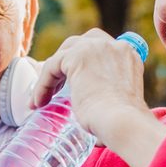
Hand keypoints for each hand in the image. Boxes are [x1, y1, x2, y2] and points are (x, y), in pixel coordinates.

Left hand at [37, 30, 165, 166]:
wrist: (121, 121)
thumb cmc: (122, 123)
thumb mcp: (118, 102)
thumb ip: (108, 96)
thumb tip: (94, 118)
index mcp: (128, 55)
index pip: (101, 50)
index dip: (84, 65)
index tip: (73, 84)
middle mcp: (114, 46)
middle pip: (81, 43)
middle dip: (66, 62)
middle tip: (55, 86)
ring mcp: (95, 48)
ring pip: (63, 55)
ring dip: (51, 76)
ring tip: (43, 98)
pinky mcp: (76, 56)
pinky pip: (51, 66)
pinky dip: (42, 85)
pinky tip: (38, 102)